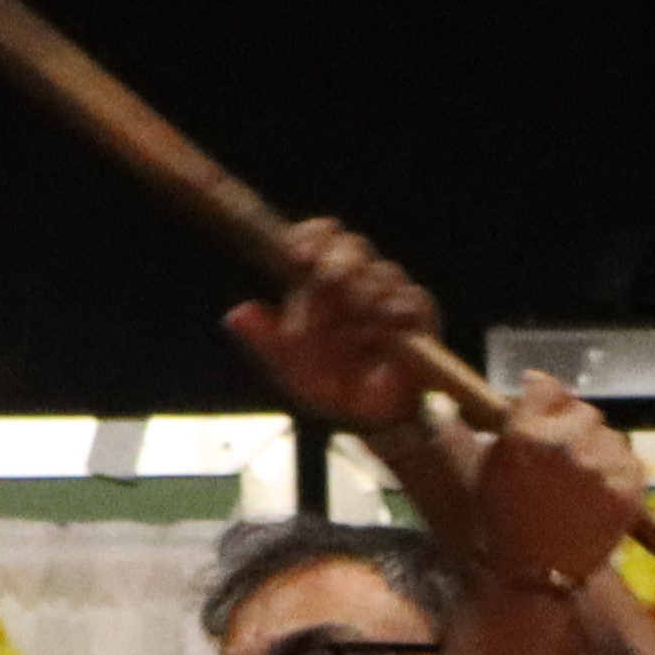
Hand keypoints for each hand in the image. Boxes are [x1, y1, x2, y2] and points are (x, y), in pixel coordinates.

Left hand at [219, 220, 448, 430]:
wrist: (370, 417)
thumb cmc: (330, 383)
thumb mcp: (290, 366)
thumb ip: (266, 339)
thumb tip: (235, 314)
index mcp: (323, 282)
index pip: (319, 239)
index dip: (310, 237)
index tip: (295, 254)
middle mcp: (358, 280)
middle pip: (352, 246)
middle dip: (337, 259)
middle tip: (326, 278)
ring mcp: (391, 295)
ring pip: (383, 271)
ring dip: (365, 292)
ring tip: (354, 322)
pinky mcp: (419, 316)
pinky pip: (412, 300)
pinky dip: (395, 311)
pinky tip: (382, 326)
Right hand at [472, 382, 654, 598]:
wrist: (531, 579)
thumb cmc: (502, 526)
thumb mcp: (486, 468)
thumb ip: (491, 424)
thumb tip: (485, 388)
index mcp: (524, 434)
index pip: (549, 388)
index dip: (549, 403)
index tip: (548, 418)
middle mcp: (564, 444)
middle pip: (584, 411)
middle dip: (575, 430)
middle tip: (563, 464)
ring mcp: (600, 467)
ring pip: (611, 436)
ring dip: (599, 453)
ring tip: (580, 486)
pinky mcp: (627, 490)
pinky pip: (632, 462)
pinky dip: (620, 475)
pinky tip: (599, 496)